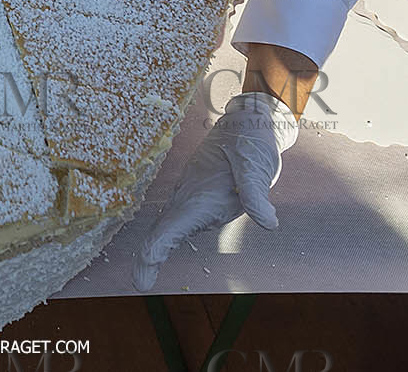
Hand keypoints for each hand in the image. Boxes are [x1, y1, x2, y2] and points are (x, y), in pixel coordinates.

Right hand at [133, 91, 297, 290]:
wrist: (247, 124)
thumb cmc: (250, 142)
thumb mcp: (255, 165)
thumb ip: (256, 194)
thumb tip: (268, 223)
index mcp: (199, 193)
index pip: (170, 226)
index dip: (155, 250)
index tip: (145, 272)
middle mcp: (189, 197)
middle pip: (163, 230)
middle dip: (149, 256)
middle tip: (140, 283)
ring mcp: (192, 198)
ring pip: (168, 227)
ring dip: (154, 250)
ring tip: (144, 277)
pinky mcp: (198, 199)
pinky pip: (178, 222)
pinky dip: (165, 241)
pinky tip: (159, 253)